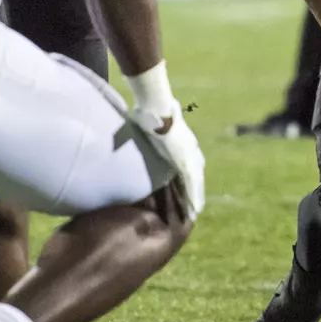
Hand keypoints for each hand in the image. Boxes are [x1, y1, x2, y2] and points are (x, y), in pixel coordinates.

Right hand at [130, 101, 205, 220]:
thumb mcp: (144, 124)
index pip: (185, 165)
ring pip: (195, 183)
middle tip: (193, 206)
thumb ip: (140, 131)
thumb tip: (124, 134)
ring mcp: (189, 156)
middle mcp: (189, 150)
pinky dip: (194, 196)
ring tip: (195, 213)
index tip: (184, 189)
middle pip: (194, 176)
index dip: (185, 178)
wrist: (157, 108)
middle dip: (193, 191)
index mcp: (180, 141)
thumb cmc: (148, 112)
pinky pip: (192, 184)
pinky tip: (196, 209)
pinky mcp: (187, 162)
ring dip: (195, 198)